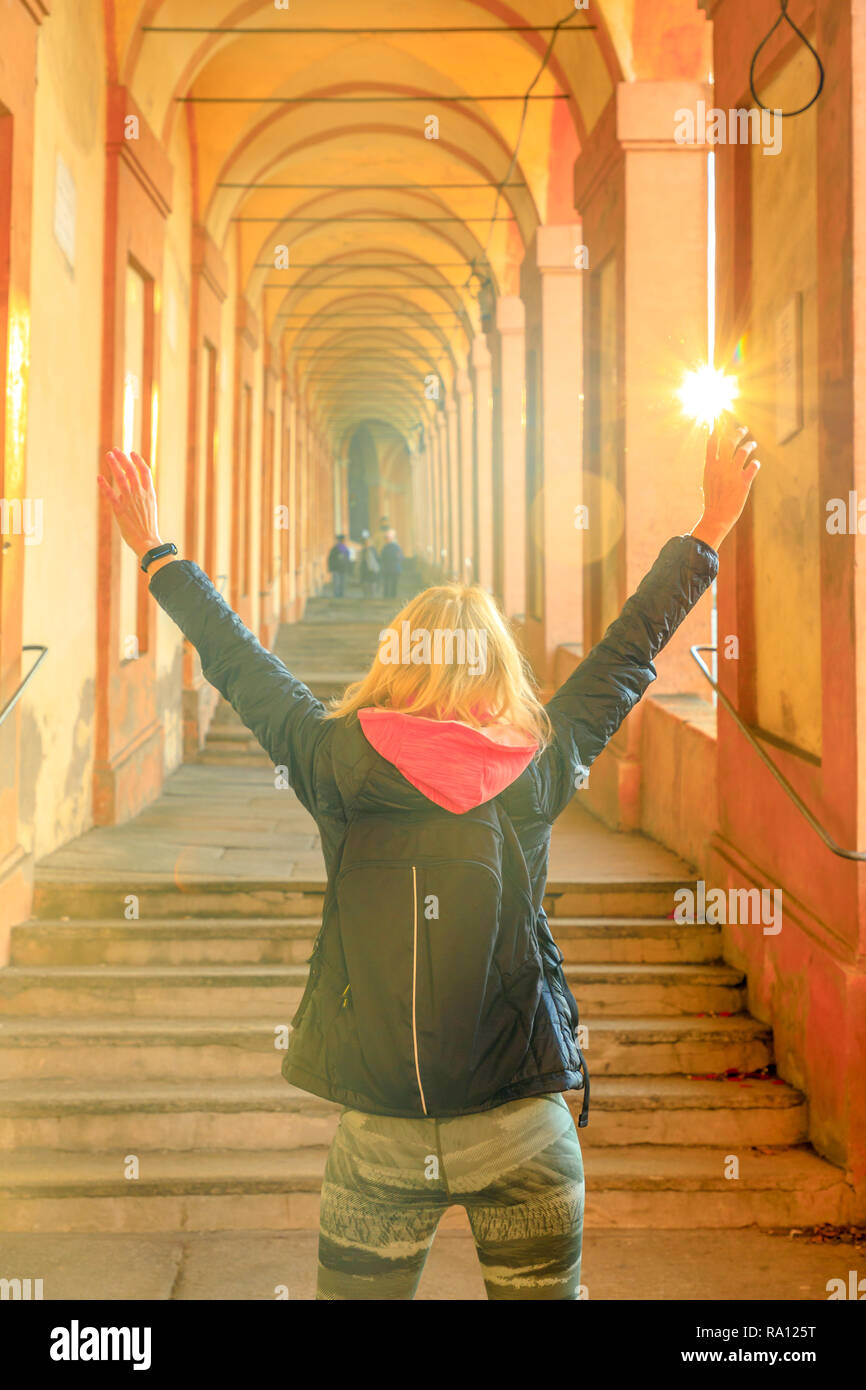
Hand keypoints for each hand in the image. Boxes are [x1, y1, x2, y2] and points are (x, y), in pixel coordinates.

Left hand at [97, 449, 161, 558]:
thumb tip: (137, 488)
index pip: (145, 472)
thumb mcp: (151, 508)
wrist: (148, 542)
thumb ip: (144, 496)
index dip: (138, 461)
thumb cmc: (149, 527)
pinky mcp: (119, 509)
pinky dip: (104, 485)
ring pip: (121, 478)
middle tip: (115, 450)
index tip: (131, 453)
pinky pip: (110, 494)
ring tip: (108, 455)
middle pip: (131, 470)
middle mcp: (140, 494)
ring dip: (114, 465)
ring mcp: (129, 501)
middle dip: (123, 458)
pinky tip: (99, 477)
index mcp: (150, 493)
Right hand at [691, 412, 760, 551]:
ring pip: (743, 452)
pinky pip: (753, 466)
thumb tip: (714, 456)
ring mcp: (732, 474)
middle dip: (737, 433)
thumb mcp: (708, 480)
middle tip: (743, 429)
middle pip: (729, 442)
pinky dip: (755, 463)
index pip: (712, 442)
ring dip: (749, 446)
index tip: (718, 419)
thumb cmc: (712, 500)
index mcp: (710, 466)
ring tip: (752, 445)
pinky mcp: (744, 482)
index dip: (716, 429)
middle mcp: (721, 467)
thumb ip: (712, 466)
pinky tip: (756, 464)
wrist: (717, 516)